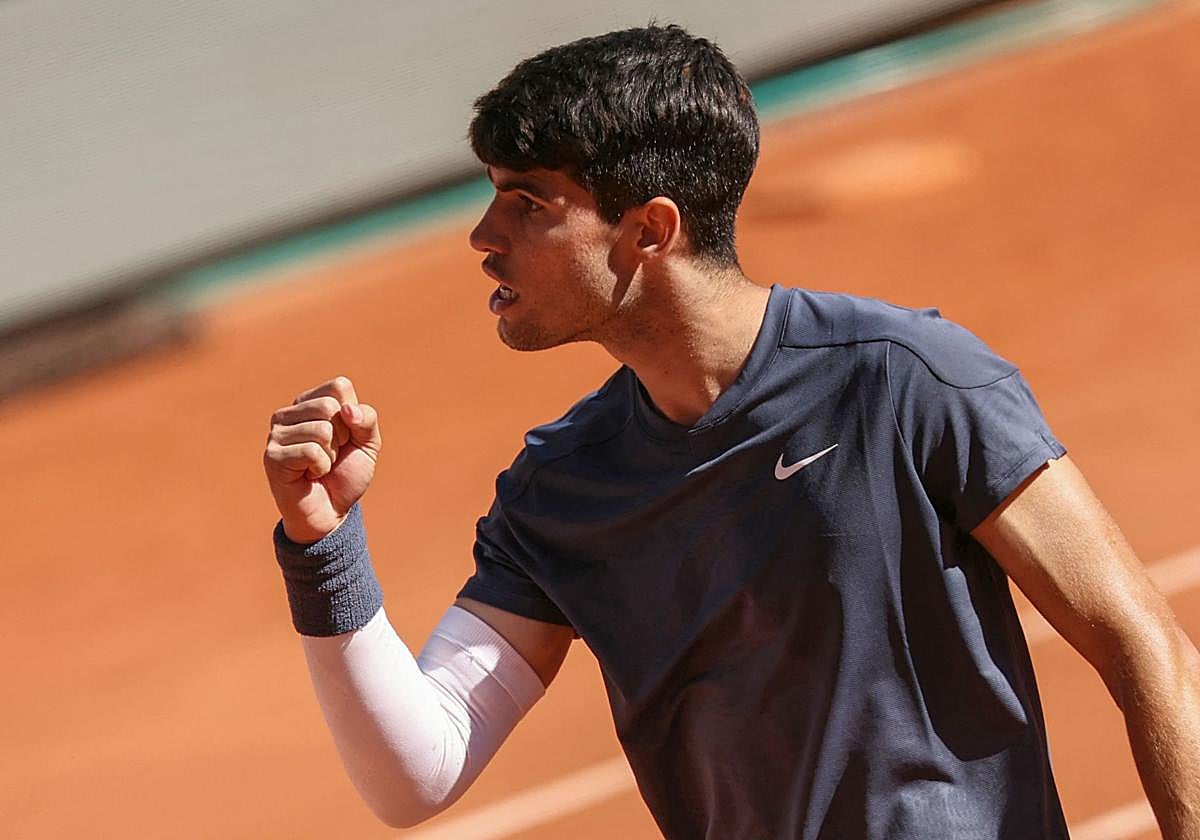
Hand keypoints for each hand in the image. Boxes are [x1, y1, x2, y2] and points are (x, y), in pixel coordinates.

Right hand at [263, 376, 381, 542]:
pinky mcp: (272, 456)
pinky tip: (309, 475)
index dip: (353, 416)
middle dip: (342, 437)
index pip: (339, 386)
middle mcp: (289, 413)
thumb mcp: (368, 443)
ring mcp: (277, 434)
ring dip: (331, 456)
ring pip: (323, 430)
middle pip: (330, 406)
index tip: (345, 438)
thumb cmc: (345, 474)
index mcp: (309, 403)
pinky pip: (312, 451)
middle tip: (331, 455)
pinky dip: (321, 468)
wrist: (330, 512)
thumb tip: (346, 409)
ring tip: (319, 467)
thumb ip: (366, 419)